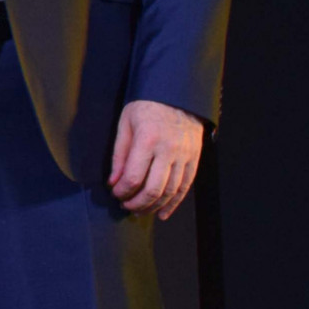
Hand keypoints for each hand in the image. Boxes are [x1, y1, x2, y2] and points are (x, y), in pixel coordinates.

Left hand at [108, 99, 203, 219]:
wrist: (177, 95)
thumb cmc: (146, 107)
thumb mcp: (125, 124)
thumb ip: (119, 155)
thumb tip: (113, 182)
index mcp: (148, 139)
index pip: (134, 177)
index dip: (123, 191)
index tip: (116, 193)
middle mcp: (169, 150)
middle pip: (153, 189)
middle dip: (137, 203)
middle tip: (126, 206)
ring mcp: (185, 155)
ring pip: (170, 191)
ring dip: (154, 206)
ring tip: (140, 210)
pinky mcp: (195, 159)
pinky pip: (185, 187)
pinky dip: (174, 203)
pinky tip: (163, 213)